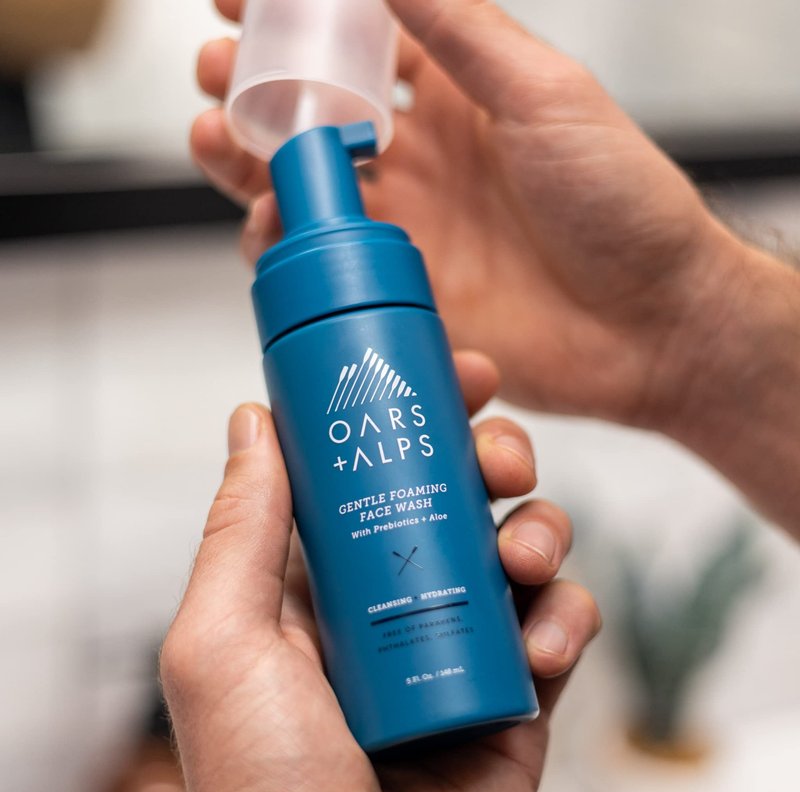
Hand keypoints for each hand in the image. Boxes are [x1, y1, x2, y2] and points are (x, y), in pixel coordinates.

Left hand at [160, 352, 600, 791]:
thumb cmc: (266, 787)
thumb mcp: (225, 646)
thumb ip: (240, 530)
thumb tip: (252, 419)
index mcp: (328, 575)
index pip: (381, 464)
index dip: (424, 411)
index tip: (462, 373)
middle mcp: (399, 596)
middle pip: (464, 490)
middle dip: (495, 454)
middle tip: (500, 456)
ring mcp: (464, 639)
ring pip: (525, 542)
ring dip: (542, 526)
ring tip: (524, 551)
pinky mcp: (519, 691)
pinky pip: (563, 623)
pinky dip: (569, 616)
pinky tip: (544, 642)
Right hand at [193, 0, 745, 430]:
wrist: (646, 322)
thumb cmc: (618, 203)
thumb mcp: (544, 94)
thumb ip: (462, 31)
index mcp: (459, 104)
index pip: (363, 47)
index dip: (301, 18)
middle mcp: (424, 163)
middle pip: (317, 119)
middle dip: (258, 91)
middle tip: (219, 74)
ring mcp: (408, 229)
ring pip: (303, 191)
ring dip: (248, 164)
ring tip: (214, 138)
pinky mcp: (401, 291)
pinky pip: (321, 264)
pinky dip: (279, 242)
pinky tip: (262, 222)